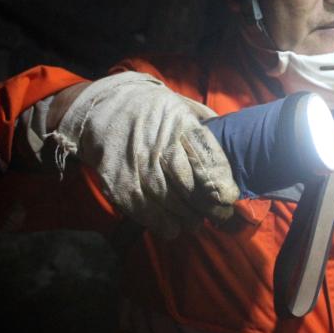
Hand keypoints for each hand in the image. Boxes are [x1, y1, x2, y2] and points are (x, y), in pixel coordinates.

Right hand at [48, 71, 238, 237]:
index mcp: (178, 122)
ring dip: (185, 216)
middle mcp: (157, 143)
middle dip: (207, 204)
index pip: (203, 154)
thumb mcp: (181, 104)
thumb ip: (204, 121)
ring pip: (166, 198)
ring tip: (196, 222)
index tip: (230, 196)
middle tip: (220, 215)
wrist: (103, 107)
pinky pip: (141, 207)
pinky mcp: (117, 179)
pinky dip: (160, 222)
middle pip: (187, 182)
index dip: (219, 179)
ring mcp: (136, 162)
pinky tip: (172, 228)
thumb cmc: (152, 111)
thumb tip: (230, 139)